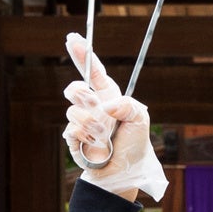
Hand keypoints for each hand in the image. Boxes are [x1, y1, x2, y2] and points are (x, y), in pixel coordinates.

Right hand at [62, 33, 165, 200]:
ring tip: (104, 136)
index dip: (83, 55)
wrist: (123, 173)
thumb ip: (128, 105)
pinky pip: (71, 129)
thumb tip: (106, 105)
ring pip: (73, 110)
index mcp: (109, 97)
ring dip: (91, 124)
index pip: (94, 72)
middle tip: (96, 106)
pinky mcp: (73, 137)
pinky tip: (95, 145)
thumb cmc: (134, 146)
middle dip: (83, 95)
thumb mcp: (141, 121)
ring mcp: (81, 121)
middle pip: (75, 88)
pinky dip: (86, 137)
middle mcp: (93, 107)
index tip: (72, 38)